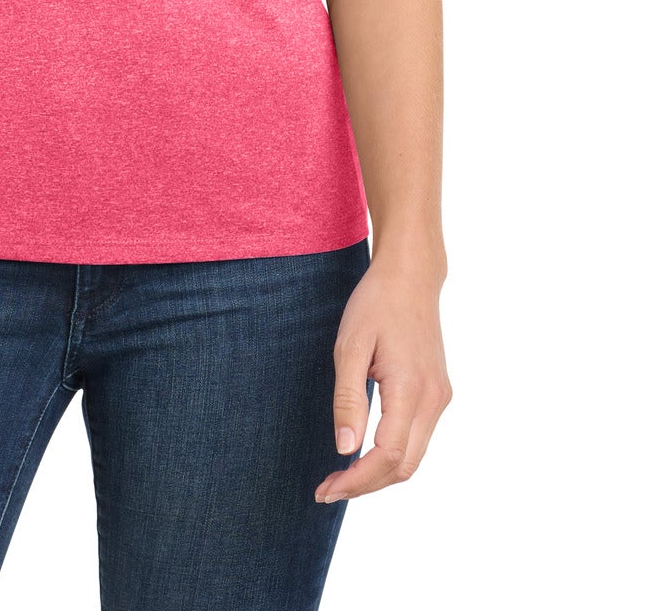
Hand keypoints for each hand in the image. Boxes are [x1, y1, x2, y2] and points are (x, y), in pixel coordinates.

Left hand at [314, 253, 451, 504]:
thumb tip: (345, 449)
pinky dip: (392, 455)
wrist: (411, 276)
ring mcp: (440, 397)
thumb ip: (348, 398)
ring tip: (342, 477)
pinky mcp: (438, 393)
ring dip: (379, 474)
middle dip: (366, 485)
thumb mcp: (350, 345)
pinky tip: (365, 453)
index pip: (387, 456)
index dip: (357, 480)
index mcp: (411, 388)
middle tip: (327, 489)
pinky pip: (418, 438)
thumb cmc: (375, 304)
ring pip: (414, 457)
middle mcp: (433, 399)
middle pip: (404, 466)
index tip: (326, 489)